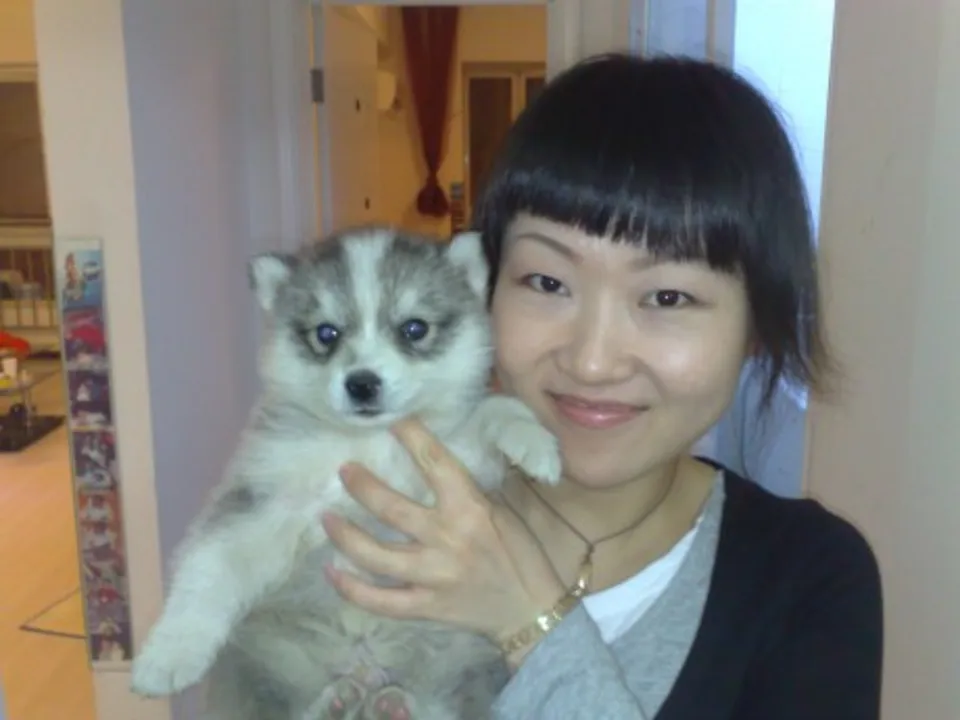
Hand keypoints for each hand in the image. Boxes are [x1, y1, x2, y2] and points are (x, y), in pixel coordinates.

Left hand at [321, 417, 565, 647]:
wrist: (530, 608)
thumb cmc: (517, 551)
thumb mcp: (499, 510)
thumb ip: (463, 491)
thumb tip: (430, 462)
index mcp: (470, 508)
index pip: (435, 462)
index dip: (412, 437)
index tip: (392, 420)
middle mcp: (446, 539)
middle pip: (390, 508)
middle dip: (361, 486)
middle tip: (344, 471)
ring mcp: (432, 576)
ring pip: (375, 554)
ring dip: (345, 534)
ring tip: (326, 517)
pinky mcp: (424, 607)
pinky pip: (379, 600)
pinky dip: (351, 589)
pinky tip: (331, 572)